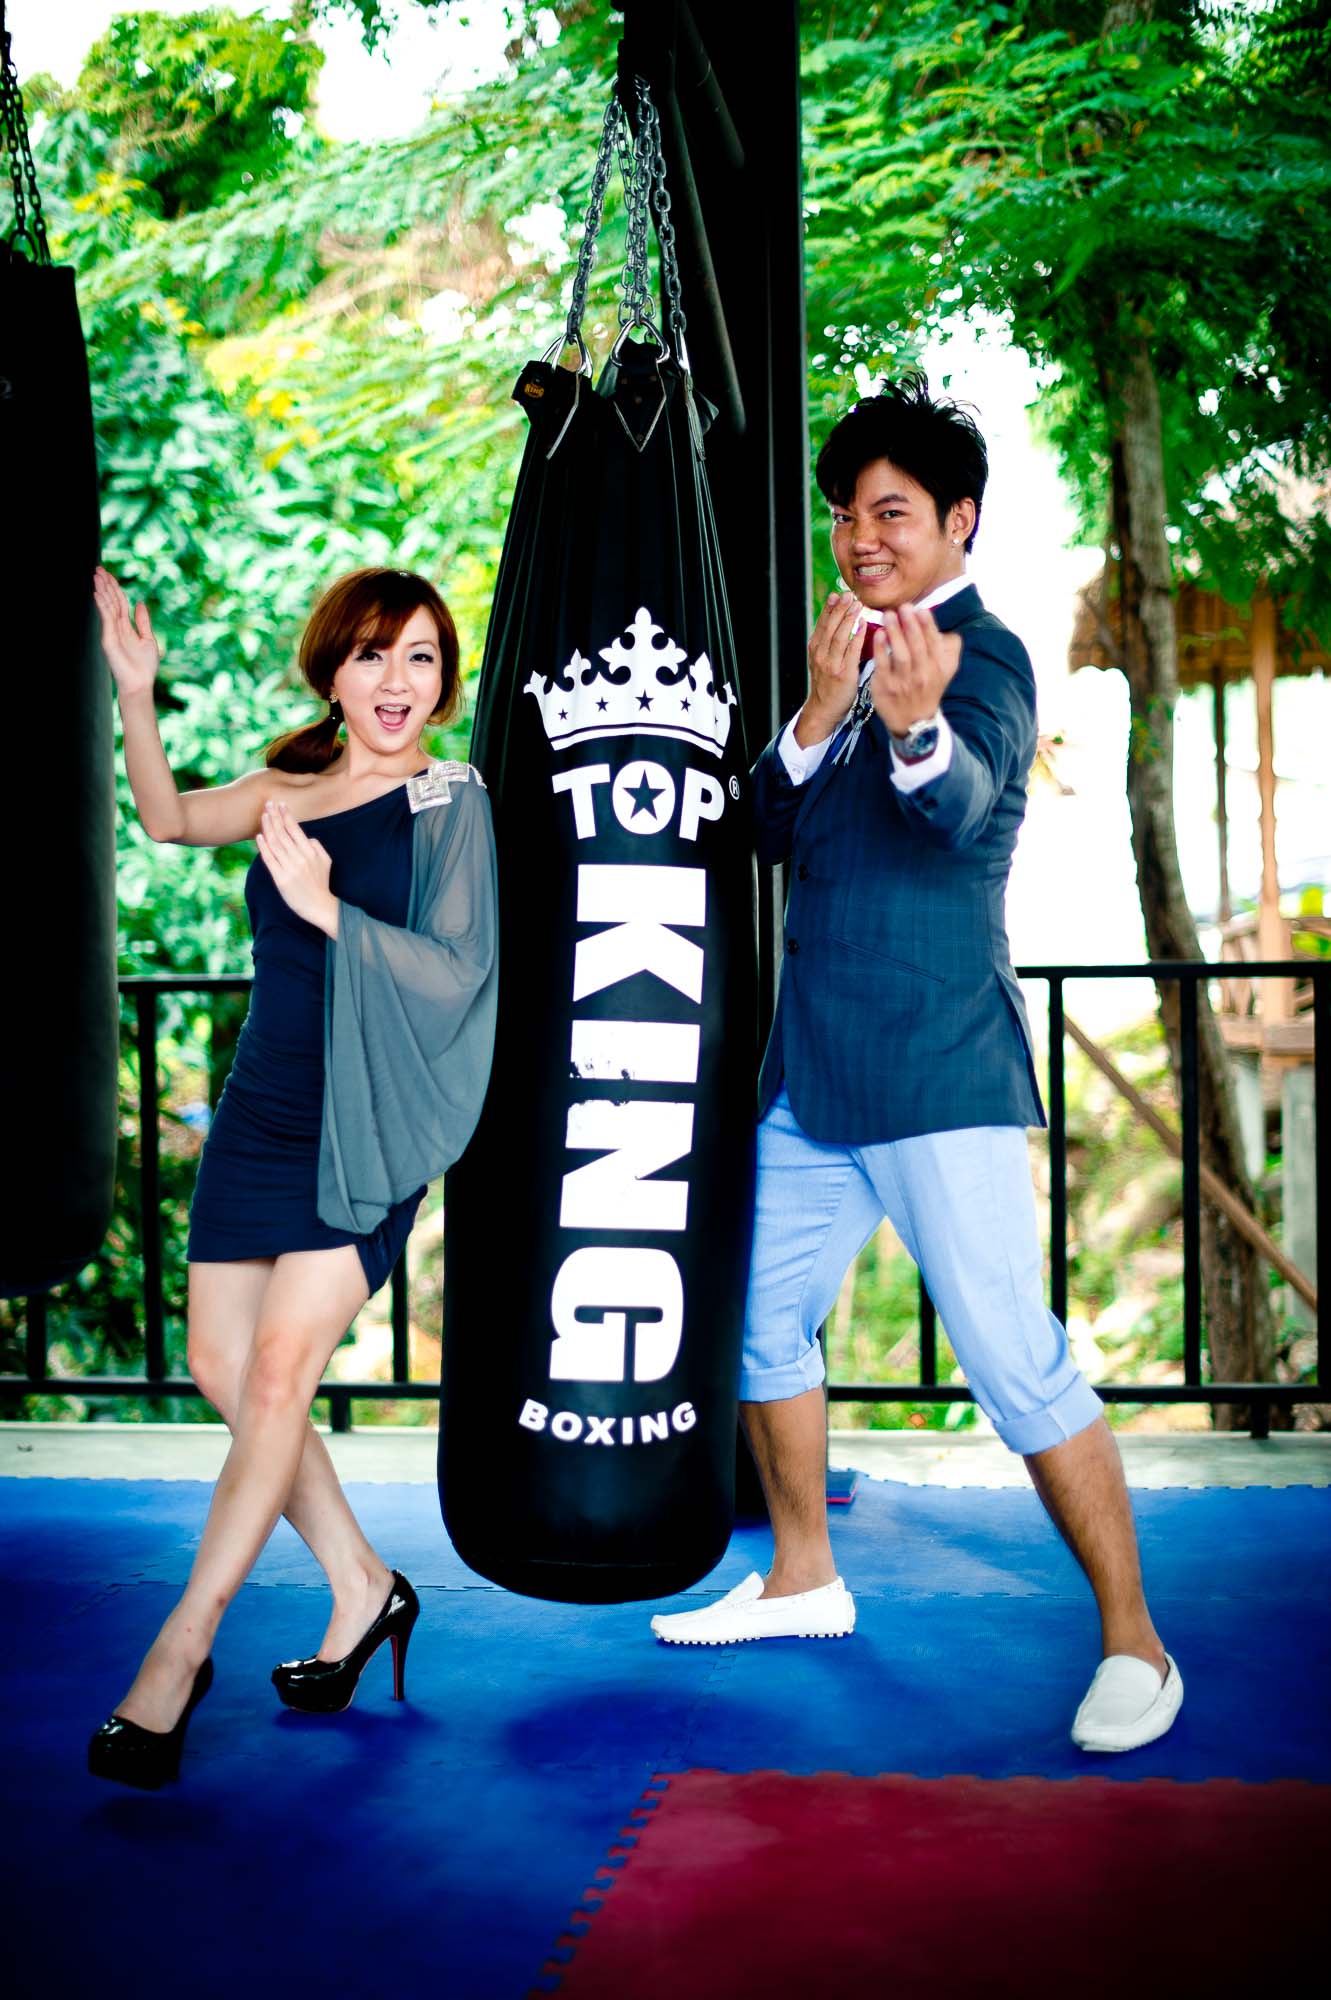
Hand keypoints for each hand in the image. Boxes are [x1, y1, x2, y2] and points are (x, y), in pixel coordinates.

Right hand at [93, 566, 159, 698]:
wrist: (140, 684)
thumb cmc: (145, 667)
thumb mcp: (148, 639)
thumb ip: (142, 621)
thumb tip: (139, 603)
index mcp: (126, 626)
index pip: (119, 602)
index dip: (115, 588)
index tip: (109, 574)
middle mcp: (117, 627)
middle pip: (111, 601)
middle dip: (105, 584)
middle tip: (98, 568)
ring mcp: (111, 632)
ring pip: (106, 606)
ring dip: (102, 590)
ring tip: (97, 575)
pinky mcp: (108, 639)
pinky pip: (105, 618)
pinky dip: (102, 605)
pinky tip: (98, 593)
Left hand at [256, 800, 338, 936]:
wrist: (320, 907)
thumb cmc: (321, 884)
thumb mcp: (326, 862)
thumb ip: (317, 847)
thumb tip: (307, 837)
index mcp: (311, 852)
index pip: (296, 829)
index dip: (286, 815)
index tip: (280, 804)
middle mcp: (300, 858)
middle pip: (283, 833)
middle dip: (275, 817)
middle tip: (268, 804)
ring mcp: (290, 869)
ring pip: (275, 844)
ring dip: (268, 828)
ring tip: (263, 816)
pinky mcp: (281, 879)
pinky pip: (270, 860)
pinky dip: (263, 847)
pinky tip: (259, 836)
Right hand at [797, 591, 866, 744]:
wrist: (823, 709)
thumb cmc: (827, 685)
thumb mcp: (822, 661)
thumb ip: (828, 643)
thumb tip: (839, 623)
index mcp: (815, 649)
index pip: (822, 624)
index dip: (829, 608)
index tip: (836, 594)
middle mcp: (820, 654)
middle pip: (830, 626)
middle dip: (839, 609)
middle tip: (848, 595)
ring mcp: (831, 664)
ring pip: (839, 636)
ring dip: (848, 619)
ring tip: (856, 605)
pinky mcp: (843, 673)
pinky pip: (851, 651)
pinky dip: (857, 637)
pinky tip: (863, 625)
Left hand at [870, 602, 961, 737]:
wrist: (914, 722)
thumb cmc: (928, 688)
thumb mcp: (945, 671)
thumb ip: (948, 650)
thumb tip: (947, 631)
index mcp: (938, 668)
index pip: (934, 643)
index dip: (928, 626)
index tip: (921, 610)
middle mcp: (923, 675)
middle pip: (917, 647)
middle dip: (910, 625)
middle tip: (903, 607)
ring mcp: (904, 682)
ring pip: (900, 655)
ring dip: (894, 633)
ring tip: (887, 615)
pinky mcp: (886, 687)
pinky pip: (883, 665)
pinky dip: (880, 649)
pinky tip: (878, 634)